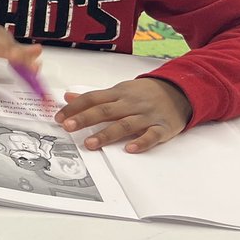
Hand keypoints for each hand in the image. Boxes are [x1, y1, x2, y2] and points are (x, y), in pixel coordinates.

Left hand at [54, 79, 192, 153]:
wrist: (180, 90)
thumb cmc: (144, 93)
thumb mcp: (119, 90)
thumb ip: (94, 97)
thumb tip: (67, 97)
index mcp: (118, 93)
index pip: (92, 98)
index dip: (75, 108)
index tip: (59, 117)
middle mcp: (131, 103)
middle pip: (105, 110)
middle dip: (85, 119)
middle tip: (67, 127)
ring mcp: (147, 115)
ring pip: (125, 124)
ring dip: (106, 134)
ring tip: (90, 143)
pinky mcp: (163, 127)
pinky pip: (152, 135)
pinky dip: (141, 142)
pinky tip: (129, 149)